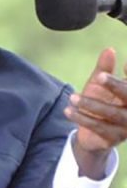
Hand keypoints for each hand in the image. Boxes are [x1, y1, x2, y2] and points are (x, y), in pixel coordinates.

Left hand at [64, 48, 126, 178]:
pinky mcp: (114, 137)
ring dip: (91, 104)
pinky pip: (98, 127)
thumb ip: (104, 68)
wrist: (92, 133)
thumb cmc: (100, 101)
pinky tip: (68, 110)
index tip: (125, 63)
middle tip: (99, 76)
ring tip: (72, 97)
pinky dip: (82, 118)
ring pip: (111, 113)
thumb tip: (109, 49)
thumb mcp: (99, 84)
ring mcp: (126, 125)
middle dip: (114, 85)